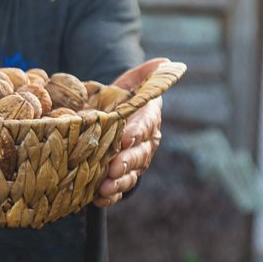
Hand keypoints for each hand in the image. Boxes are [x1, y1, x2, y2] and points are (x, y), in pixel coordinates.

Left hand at [94, 58, 167, 206]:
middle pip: (140, 155)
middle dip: (126, 162)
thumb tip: (165, 62)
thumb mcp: (130, 83)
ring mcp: (135, 163)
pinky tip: (97, 198)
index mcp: (149, 119)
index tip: (126, 137)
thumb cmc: (122, 99)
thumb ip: (145, 74)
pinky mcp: (121, 177)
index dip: (137, 132)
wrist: (113, 120)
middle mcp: (146, 144)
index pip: (147, 125)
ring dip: (118, 183)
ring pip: (131, 175)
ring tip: (104, 187)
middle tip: (113, 167)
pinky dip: (109, 197)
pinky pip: (118, 190)